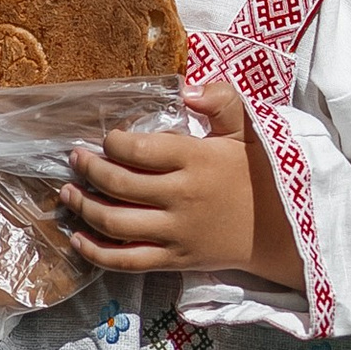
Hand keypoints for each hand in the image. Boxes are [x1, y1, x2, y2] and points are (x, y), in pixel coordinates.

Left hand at [64, 80, 300, 284]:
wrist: (282, 229)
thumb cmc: (259, 174)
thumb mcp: (249, 129)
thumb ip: (221, 101)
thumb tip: (187, 89)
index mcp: (196, 159)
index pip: (137, 149)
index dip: (112, 142)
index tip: (107, 138)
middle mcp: (182, 196)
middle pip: (118, 185)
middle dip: (88, 170)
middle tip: (76, 160)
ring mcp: (177, 231)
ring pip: (114, 223)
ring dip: (83, 207)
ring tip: (68, 193)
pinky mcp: (175, 259)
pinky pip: (126, 260)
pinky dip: (96, 253)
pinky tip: (77, 239)